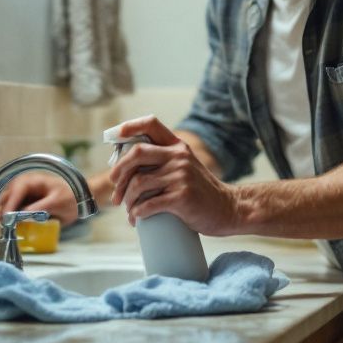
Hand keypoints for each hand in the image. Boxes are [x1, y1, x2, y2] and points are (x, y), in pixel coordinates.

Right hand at [0, 172, 77, 226]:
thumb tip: (22, 213)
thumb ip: (40, 207)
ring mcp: (26, 192)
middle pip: (9, 194)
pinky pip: (15, 206)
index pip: (17, 190)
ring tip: (1, 225)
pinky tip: (9, 223)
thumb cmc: (71, 197)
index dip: (10, 204)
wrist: (81, 197)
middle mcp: (26, 184)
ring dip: (4, 211)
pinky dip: (11, 214)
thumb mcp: (57, 202)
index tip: (6, 217)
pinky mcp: (27, 200)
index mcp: (34, 180)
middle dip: (3, 208)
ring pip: (9, 200)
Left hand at [108, 116, 241, 236]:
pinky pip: (149, 204)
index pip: (151, 124)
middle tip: (115, 191)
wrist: (228, 210)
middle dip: (119, 173)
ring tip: (129, 211)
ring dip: (127, 200)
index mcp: (178, 147)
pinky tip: (136, 218)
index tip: (115, 136)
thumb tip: (126, 169)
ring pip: (138, 183)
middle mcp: (179, 156)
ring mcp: (181, 175)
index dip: (129, 127)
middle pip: (136, 154)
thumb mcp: (185, 168)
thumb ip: (164, 162)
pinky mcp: (182, 196)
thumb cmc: (200, 192)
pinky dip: (137, 213)